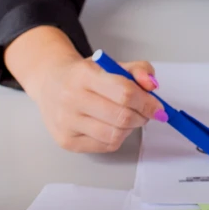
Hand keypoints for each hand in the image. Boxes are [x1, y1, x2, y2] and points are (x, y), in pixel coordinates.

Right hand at [4, 26, 163, 152]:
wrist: (50, 83)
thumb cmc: (83, 75)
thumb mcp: (110, 64)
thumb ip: (138, 70)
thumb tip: (152, 86)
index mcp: (84, 75)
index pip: (125, 93)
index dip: (148, 103)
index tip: (158, 108)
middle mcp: (71, 98)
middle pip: (122, 117)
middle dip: (142, 117)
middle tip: (145, 113)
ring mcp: (66, 122)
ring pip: (115, 135)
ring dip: (130, 129)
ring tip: (127, 118)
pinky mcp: (66, 141)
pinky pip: (105, 146)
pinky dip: (116, 137)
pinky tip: (111, 126)